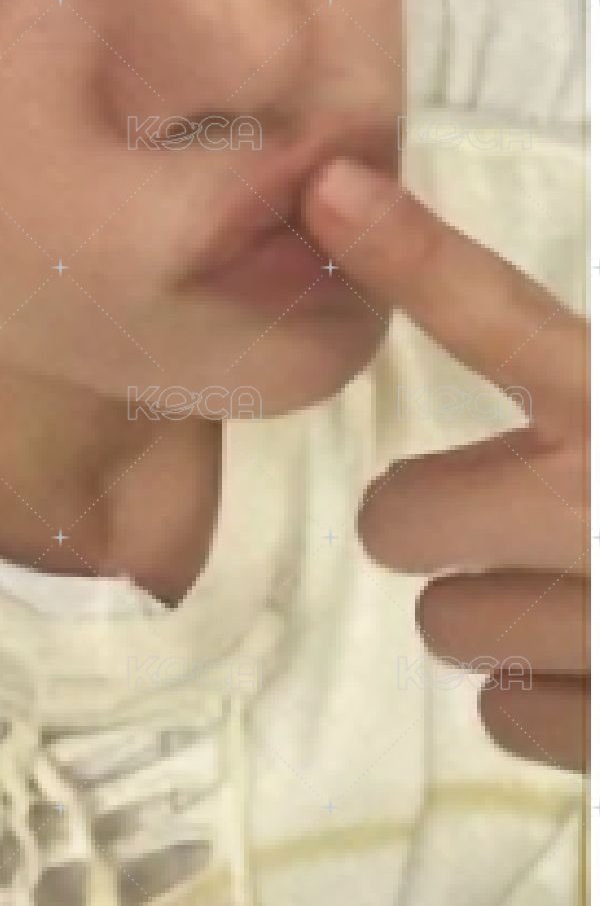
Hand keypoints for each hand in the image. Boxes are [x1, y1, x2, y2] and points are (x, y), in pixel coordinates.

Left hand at [302, 156, 588, 773]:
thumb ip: (587, 367)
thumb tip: (553, 352)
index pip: (499, 314)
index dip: (412, 250)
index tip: (331, 190)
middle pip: (396, 517)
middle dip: (437, 514)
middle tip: (502, 502)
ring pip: (447, 625)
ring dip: (495, 608)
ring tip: (586, 588)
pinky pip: (506, 715)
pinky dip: (547, 696)